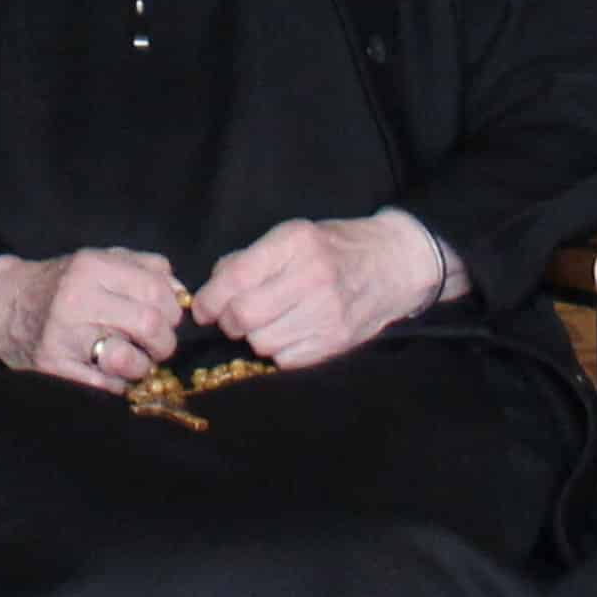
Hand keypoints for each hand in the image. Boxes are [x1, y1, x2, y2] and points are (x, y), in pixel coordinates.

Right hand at [0, 248, 184, 392]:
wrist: (2, 305)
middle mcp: (78, 299)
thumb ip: (141, 266)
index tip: (167, 317)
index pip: (156, 290)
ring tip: (134, 360)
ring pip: (132, 360)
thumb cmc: (59, 283)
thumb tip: (180, 291)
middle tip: (157, 345)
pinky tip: (109, 372)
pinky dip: (119, 384)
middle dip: (165, 341)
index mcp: (91, 267)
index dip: (173, 309)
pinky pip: (107, 386)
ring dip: (143, 366)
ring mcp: (64, 336)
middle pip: (150, 325)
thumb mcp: (96, 260)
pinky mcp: (54, 366)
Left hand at [193, 212, 455, 366]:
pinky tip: (287, 334)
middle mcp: (311, 277)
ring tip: (264, 324)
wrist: (394, 264)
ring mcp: (328, 312)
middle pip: (245, 315)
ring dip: (254, 337)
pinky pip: (287, 360)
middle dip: (228, 322)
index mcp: (294, 243)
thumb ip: (249, 258)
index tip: (201, 309)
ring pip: (263, 342)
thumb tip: (213, 288)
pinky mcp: (338, 341)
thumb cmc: (334, 247)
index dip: (210, 298)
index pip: (237, 277)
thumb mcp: (291, 236)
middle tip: (231, 319)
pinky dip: (278, 351)